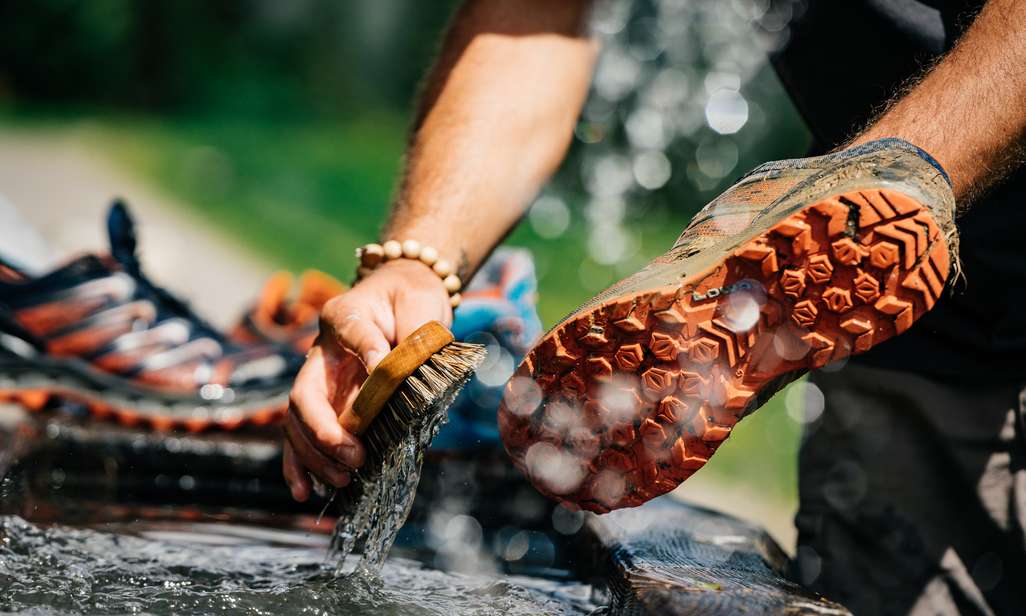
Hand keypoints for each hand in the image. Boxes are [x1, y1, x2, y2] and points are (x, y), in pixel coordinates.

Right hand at [282, 259, 453, 500]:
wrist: (403, 298)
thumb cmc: (412, 299)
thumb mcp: (421, 305)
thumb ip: (414, 332)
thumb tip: (397, 370)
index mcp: (345, 316)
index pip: (353, 334)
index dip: (369, 355)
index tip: (386, 372)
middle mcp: (323, 352)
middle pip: (305, 396)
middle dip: (325, 434)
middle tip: (356, 458)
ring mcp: (321, 379)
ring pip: (298, 423)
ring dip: (314, 456)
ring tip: (342, 480)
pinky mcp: (328, 402)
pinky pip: (304, 435)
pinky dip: (301, 465)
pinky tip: (305, 491)